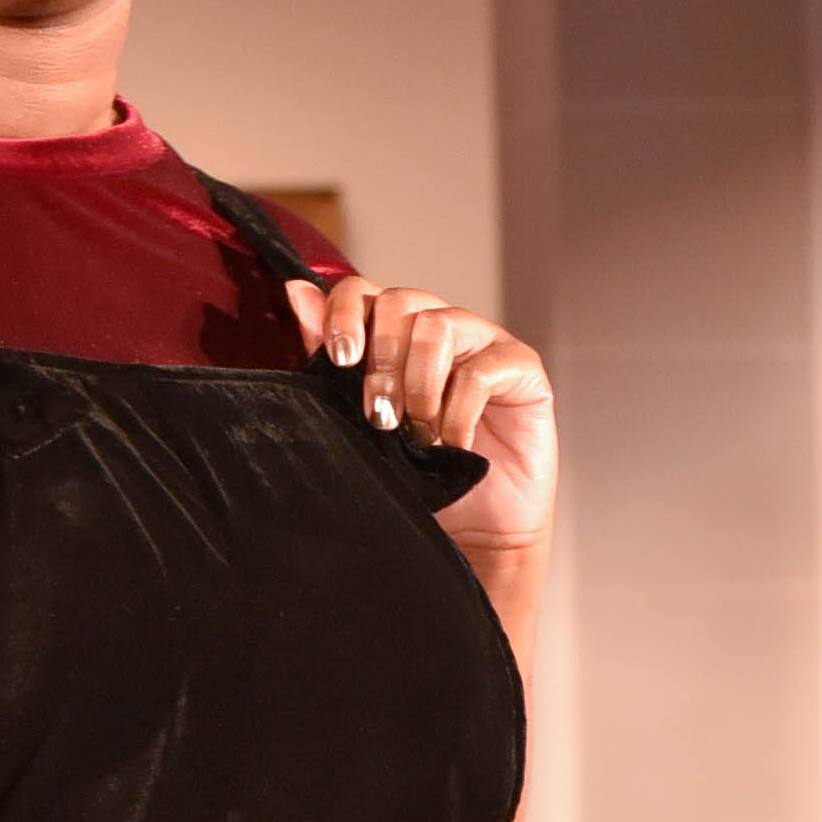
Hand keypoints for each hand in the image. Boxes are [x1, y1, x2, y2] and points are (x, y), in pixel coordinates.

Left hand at [287, 273, 556, 562]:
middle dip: (381, 361)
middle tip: (379, 415)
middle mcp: (440, 328)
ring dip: (419, 384)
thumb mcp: (361, 421)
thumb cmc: (421, 476)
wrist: (474, 530)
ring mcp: (484, 342)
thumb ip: (333, 358)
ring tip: (419, 433)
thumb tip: (298, 292)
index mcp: (398, 334)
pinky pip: (482, 369)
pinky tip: (453, 444)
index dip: (345, 313)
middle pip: (400, 301)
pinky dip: (458, 412)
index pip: (364, 291)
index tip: (340, 358)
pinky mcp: (523, 366)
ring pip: (438, 325)